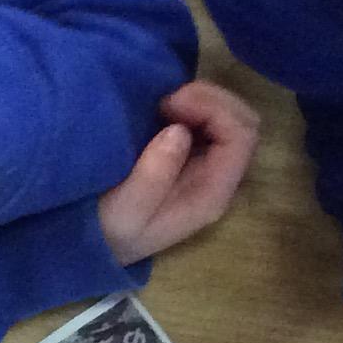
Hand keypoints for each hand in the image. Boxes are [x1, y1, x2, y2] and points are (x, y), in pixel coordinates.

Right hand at [98, 81, 259, 264]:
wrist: (99, 243)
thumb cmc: (109, 228)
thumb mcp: (124, 210)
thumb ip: (152, 175)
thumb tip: (180, 131)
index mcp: (212, 193)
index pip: (241, 136)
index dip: (212, 109)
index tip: (169, 105)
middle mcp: (222, 179)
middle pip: (244, 121)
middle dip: (210, 99)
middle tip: (165, 101)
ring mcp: (212, 167)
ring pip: (233, 117)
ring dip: (203, 100)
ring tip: (163, 105)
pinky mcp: (197, 157)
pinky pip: (214, 121)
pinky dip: (195, 105)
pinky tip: (166, 110)